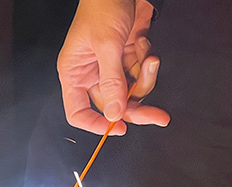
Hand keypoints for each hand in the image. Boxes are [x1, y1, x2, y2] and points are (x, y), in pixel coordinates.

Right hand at [57, 0, 168, 134]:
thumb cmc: (102, 6)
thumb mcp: (107, 46)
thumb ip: (112, 82)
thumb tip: (115, 114)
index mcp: (75, 73)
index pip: (78, 112)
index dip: (97, 125)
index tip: (118, 128)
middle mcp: (91, 73)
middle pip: (112, 105)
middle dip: (136, 108)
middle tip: (157, 117)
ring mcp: (111, 66)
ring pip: (131, 91)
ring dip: (145, 77)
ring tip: (150, 58)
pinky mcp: (127, 56)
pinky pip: (140, 73)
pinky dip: (147, 61)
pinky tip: (144, 43)